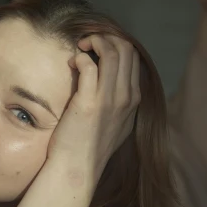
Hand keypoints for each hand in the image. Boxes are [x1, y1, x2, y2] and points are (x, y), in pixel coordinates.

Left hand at [47, 34, 140, 185]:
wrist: (77, 169)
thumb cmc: (90, 146)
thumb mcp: (117, 124)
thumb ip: (120, 102)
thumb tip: (113, 82)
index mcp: (134, 100)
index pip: (133, 57)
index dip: (115, 44)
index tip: (98, 48)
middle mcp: (126, 97)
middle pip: (126, 48)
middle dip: (106, 37)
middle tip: (88, 43)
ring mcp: (110, 100)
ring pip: (111, 52)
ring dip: (94, 41)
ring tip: (80, 47)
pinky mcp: (89, 103)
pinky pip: (88, 65)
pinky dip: (80, 57)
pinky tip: (73, 63)